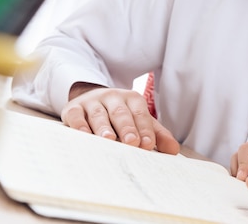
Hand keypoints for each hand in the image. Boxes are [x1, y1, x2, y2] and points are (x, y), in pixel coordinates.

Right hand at [61, 84, 179, 153]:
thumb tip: (174, 150)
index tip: (148, 144)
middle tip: (132, 142)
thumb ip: (157, 134)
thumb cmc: (121, 116)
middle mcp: (113, 97)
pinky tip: (84, 135)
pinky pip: (76, 115)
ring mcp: (92, 102)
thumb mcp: (140, 121)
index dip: (145, 129)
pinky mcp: (73, 108)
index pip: (141, 114)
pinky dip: (79, 125)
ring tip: (109, 139)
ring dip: (104, 127)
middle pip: (121, 113)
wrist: (92, 98)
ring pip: (99, 114)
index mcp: (133, 99)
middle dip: (127, 128)